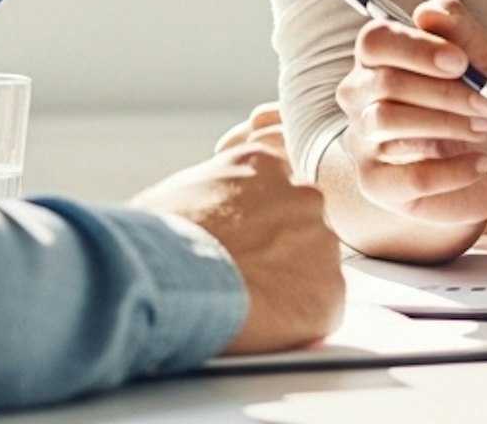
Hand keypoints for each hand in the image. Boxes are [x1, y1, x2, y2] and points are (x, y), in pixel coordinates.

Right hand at [132, 124, 343, 353]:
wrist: (170, 283)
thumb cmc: (158, 241)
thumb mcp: (182, 189)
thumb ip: (213, 188)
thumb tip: (207, 205)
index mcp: (265, 162)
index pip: (279, 176)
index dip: (260, 210)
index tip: (243, 234)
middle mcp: (302, 194)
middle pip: (300, 221)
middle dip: (277, 246)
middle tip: (244, 273)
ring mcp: (321, 241)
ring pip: (313, 263)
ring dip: (289, 281)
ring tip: (248, 301)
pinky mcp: (328, 290)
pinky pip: (321, 306)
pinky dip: (299, 320)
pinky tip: (265, 324)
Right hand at [335, 0, 486, 228]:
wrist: (486, 160)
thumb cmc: (475, 100)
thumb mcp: (482, 58)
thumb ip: (459, 27)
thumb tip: (426, 12)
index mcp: (380, 56)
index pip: (376, 41)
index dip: (418, 49)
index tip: (461, 63)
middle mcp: (360, 95)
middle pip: (386, 83)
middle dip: (446, 93)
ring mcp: (362, 139)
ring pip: (387, 122)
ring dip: (447, 124)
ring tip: (482, 128)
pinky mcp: (375, 183)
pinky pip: (407, 176)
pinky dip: (452, 170)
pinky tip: (480, 164)